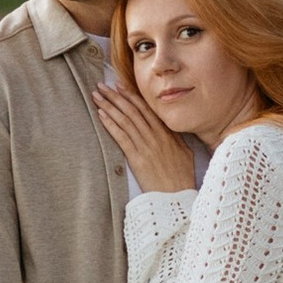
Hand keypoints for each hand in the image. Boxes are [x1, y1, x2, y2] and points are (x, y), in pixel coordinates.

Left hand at [92, 68, 196, 192]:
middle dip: (116, 96)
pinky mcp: (137, 158)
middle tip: (102, 85)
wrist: (177, 197)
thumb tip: (168, 127)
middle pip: (133, 110)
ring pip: (125, 120)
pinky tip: (101, 114)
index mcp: (167, 133)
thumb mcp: (185, 152)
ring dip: (109, 105)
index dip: (132, 95)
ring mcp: (146, 146)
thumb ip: (175, 138)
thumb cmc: (182, 177)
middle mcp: (156, 136)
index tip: (120, 85)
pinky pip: (121, 137)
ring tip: (97, 95)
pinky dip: (110, 124)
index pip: (147, 109)